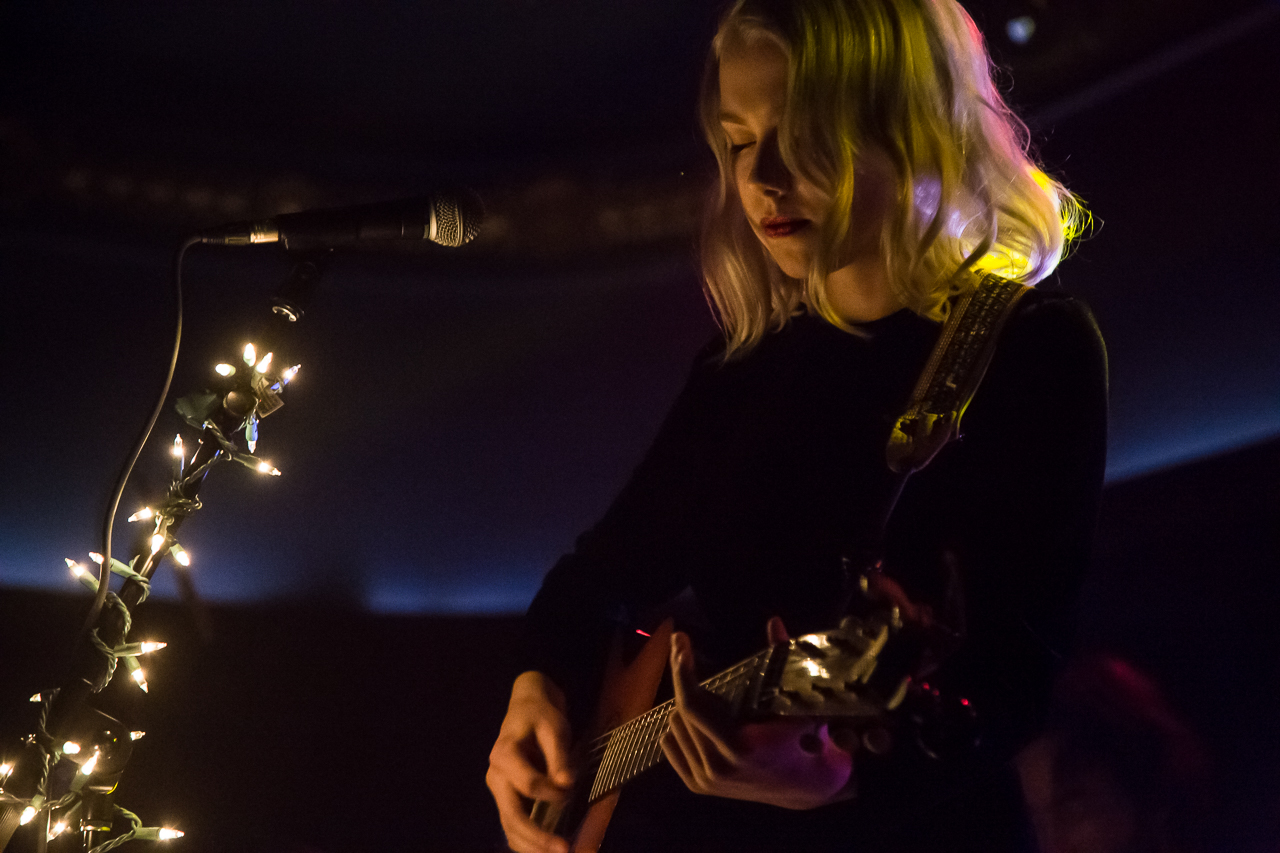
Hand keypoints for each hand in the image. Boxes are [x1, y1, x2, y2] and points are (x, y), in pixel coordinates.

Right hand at [486, 671, 575, 852]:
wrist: (526, 710)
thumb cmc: (541, 716)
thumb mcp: (554, 727)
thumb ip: (559, 756)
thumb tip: (566, 784)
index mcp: (504, 754)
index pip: (528, 784)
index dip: (552, 793)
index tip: (571, 790)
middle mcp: (496, 776)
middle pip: (512, 815)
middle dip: (537, 837)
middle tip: (564, 849)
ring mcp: (499, 791)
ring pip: (510, 827)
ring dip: (532, 846)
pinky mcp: (506, 799)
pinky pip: (512, 827)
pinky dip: (526, 843)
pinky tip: (544, 850)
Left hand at [661, 617, 854, 809]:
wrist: (802, 789)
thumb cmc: (802, 741)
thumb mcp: (796, 702)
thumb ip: (781, 660)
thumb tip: (774, 621)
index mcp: (738, 747)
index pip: (692, 704)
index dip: (682, 671)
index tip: (679, 642)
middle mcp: (717, 768)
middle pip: (680, 711)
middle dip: (687, 682)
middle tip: (691, 659)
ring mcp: (705, 781)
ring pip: (673, 726)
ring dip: (685, 707)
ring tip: (708, 699)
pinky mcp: (697, 786)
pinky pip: (670, 744)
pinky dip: (679, 728)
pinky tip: (698, 722)